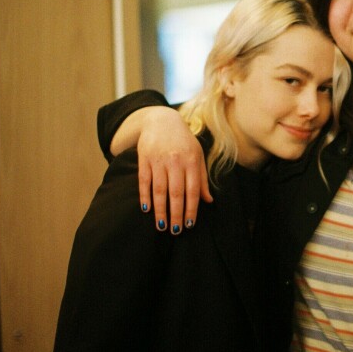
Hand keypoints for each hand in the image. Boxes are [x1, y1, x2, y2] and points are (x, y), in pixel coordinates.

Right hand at [119, 107, 211, 232]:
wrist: (162, 121)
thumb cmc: (184, 142)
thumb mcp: (198, 156)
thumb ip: (202, 179)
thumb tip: (208, 201)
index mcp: (192, 161)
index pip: (192, 191)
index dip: (191, 209)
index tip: (190, 225)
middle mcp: (176, 161)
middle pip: (176, 193)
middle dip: (176, 214)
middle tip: (176, 231)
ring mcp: (159, 160)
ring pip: (159, 190)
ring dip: (160, 210)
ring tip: (161, 226)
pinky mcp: (144, 159)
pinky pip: (144, 181)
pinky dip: (145, 196)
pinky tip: (147, 209)